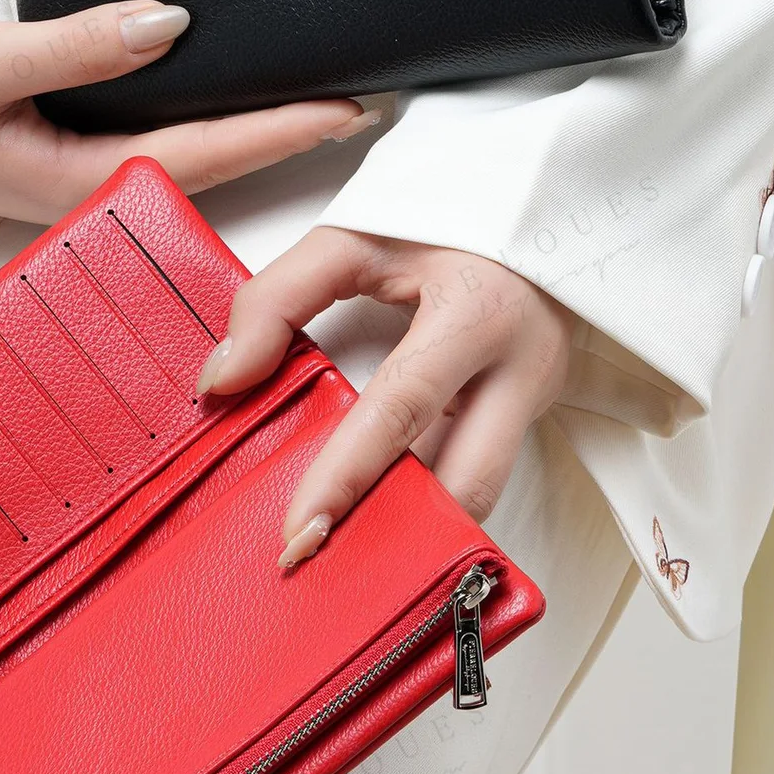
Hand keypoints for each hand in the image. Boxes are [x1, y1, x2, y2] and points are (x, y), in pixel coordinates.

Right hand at [0, 0, 376, 220]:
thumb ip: (77, 45)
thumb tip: (169, 23)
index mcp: (79, 179)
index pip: (204, 153)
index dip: (279, 131)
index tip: (345, 108)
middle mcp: (98, 186)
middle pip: (217, 162)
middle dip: (291, 135)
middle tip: (368, 102)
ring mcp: (95, 175)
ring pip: (198, 152)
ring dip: (262, 127)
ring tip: (326, 97)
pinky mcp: (87, 153)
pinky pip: (168, 135)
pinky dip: (218, 115)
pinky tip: (245, 91)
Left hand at [195, 228, 575, 563]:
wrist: (551, 205)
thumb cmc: (450, 219)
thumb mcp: (356, 237)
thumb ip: (277, 299)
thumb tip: (222, 379)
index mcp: (475, 314)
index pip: (401, 409)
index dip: (347, 475)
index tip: (299, 530)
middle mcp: (520, 368)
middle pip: (466, 480)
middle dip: (398, 536)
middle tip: (320, 568)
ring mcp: (537, 399)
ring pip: (481, 492)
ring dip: (417, 529)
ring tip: (343, 559)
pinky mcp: (534, 416)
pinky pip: (479, 473)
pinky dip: (429, 502)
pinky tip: (380, 521)